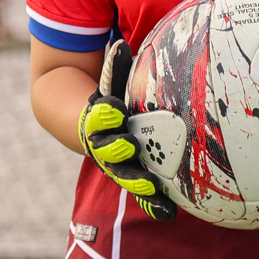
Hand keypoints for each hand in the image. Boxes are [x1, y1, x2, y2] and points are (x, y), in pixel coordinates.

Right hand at [78, 39, 176, 221]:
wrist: (89, 126)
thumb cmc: (108, 99)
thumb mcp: (111, 83)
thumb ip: (115, 69)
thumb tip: (121, 46)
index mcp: (98, 122)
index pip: (97, 118)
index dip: (103, 115)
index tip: (114, 109)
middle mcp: (104, 146)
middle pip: (107, 151)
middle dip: (117, 149)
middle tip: (129, 145)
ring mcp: (116, 165)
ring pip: (123, 175)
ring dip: (136, 181)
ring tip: (151, 186)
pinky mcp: (131, 177)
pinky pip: (141, 191)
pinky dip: (152, 202)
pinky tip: (169, 212)